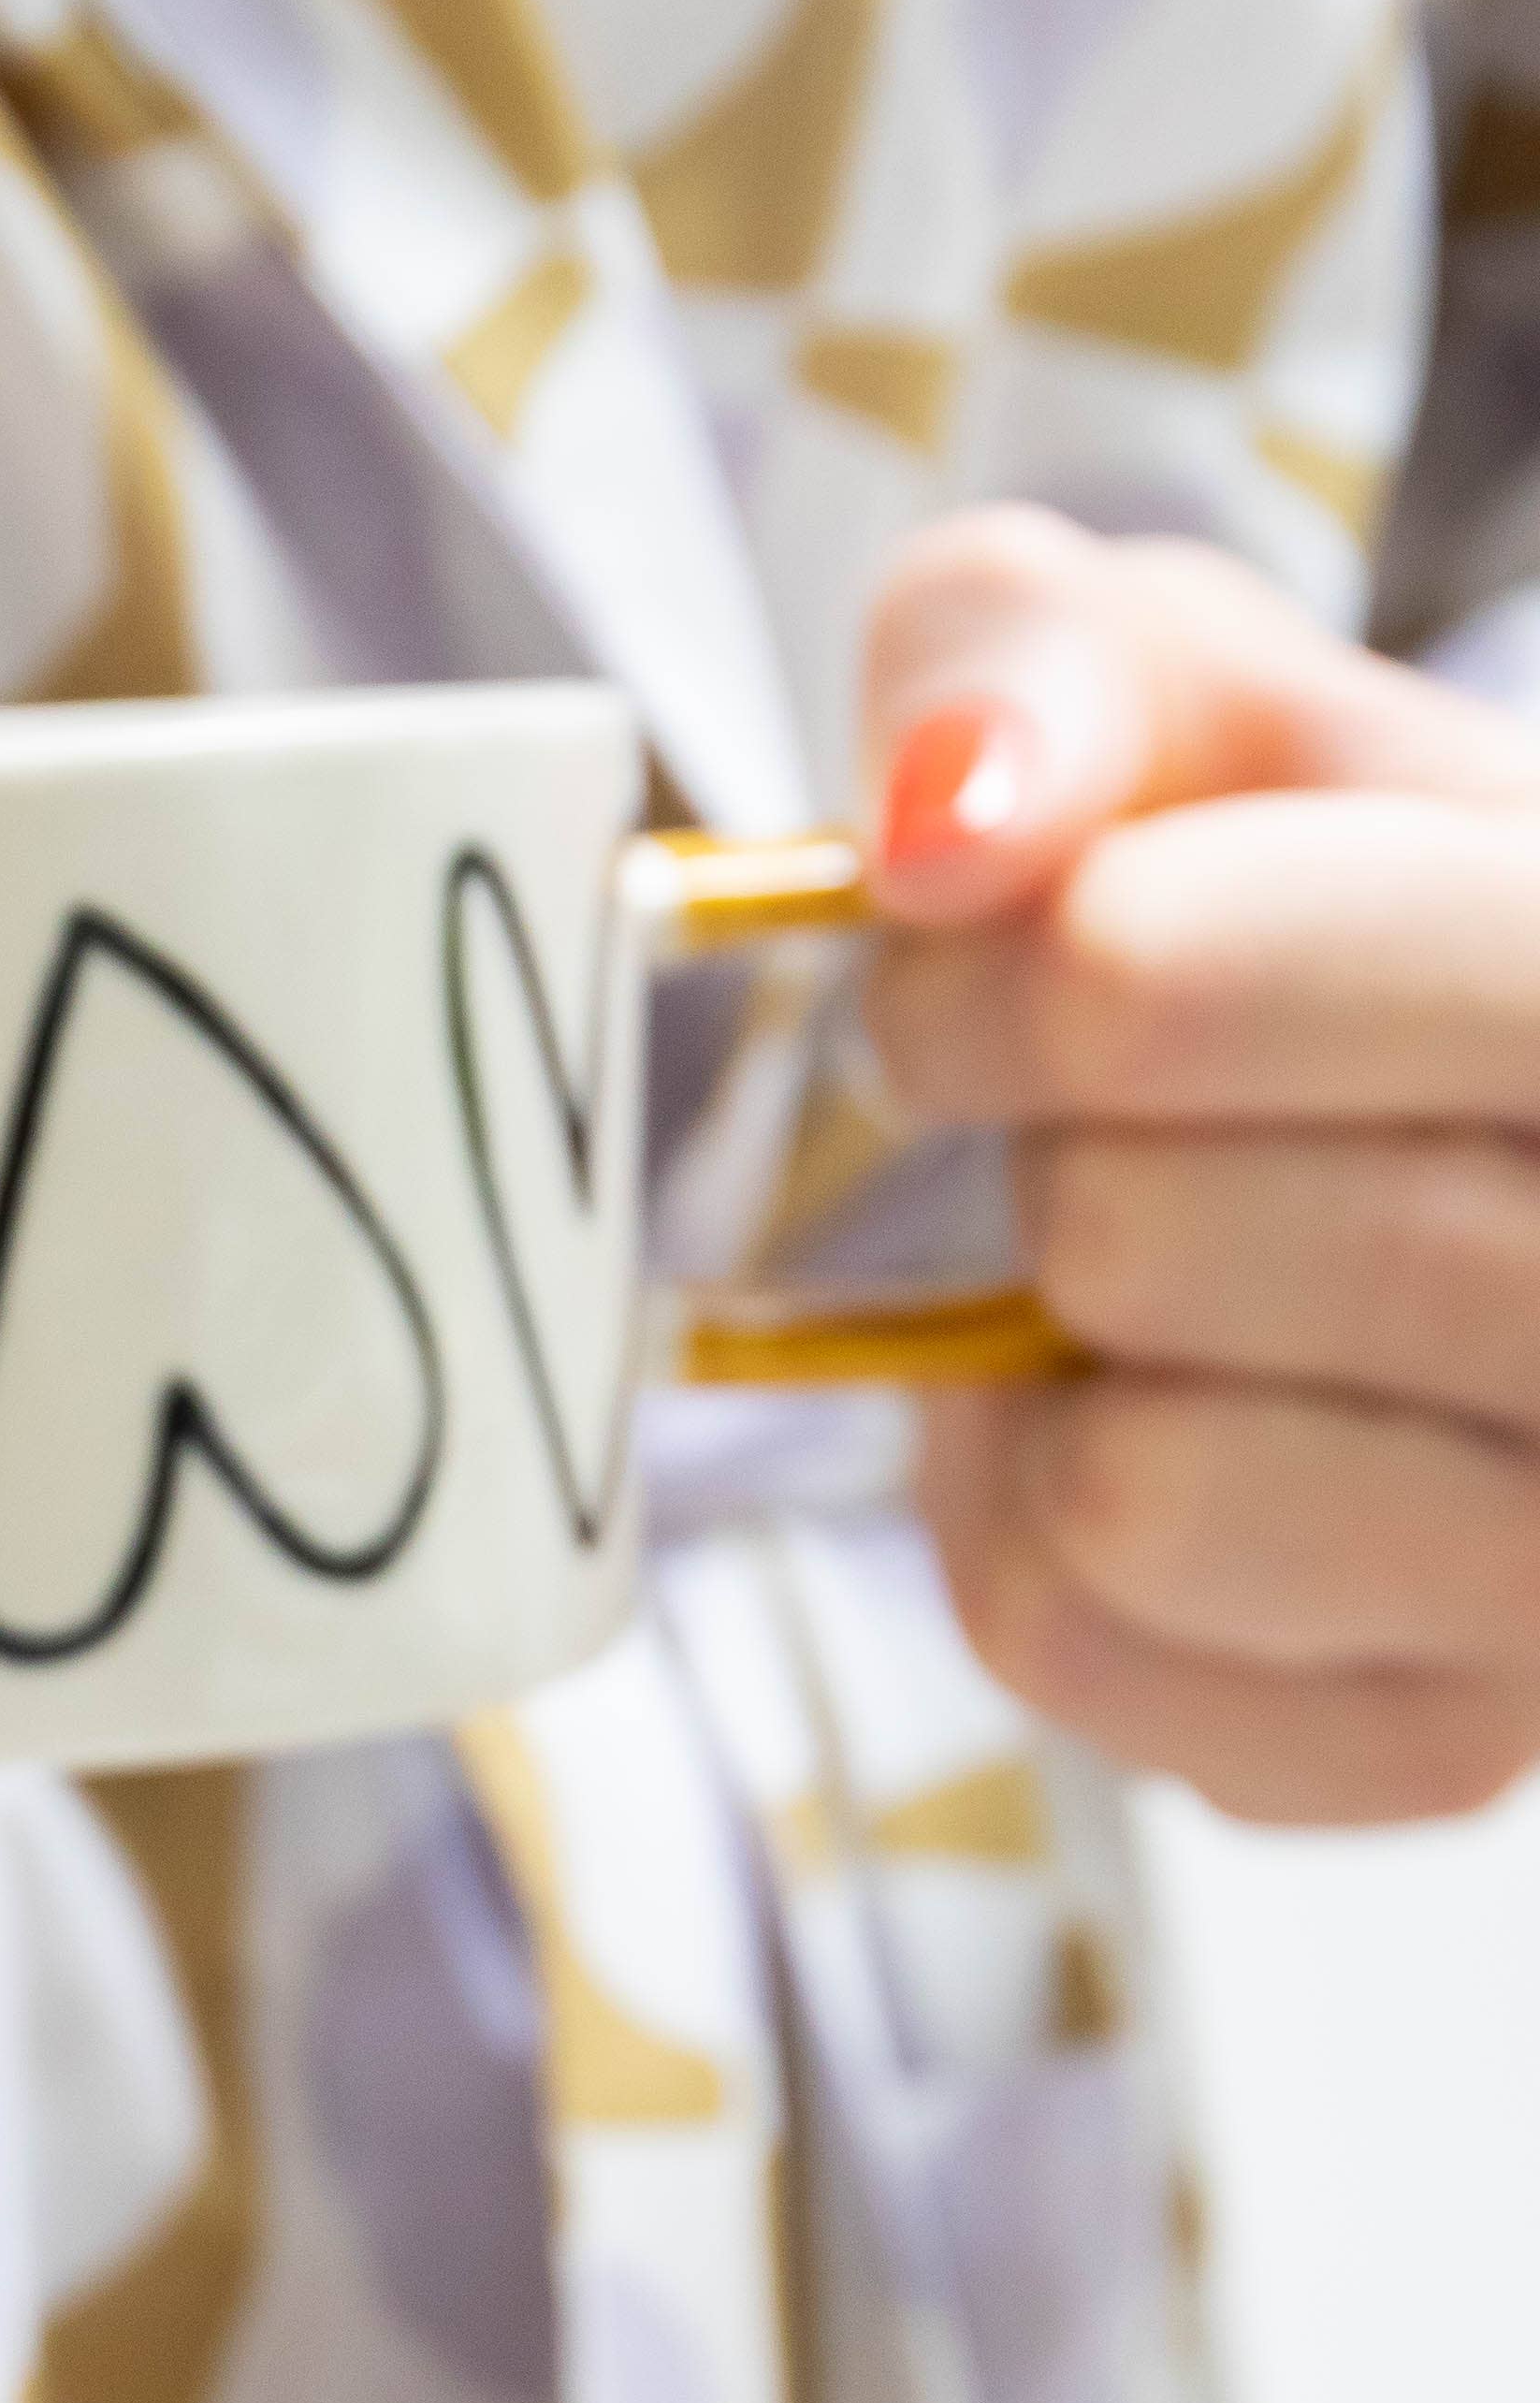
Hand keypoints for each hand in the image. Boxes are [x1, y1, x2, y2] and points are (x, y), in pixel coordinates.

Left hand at [857, 511, 1539, 1827]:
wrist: (1464, 1119)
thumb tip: (937, 822)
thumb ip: (1031, 664)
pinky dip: (1032, 1532)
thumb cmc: (1332, 895)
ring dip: (1049, 1367)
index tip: (995, 943)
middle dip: (1040, 1157)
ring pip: (1120, 1488)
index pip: (1158, 986)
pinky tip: (1158, 1423)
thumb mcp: (1199, 697)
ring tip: (1161, 1277)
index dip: (1006, 963)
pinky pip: (1087, 1646)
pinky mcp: (1454, 1738)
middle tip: (1095, 1119)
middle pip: (1123, 1240)